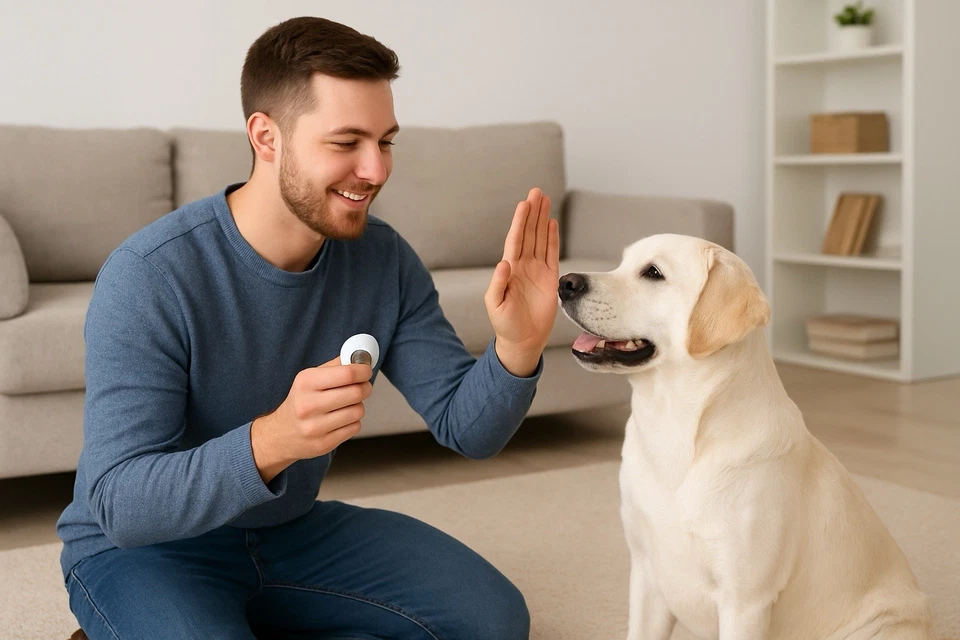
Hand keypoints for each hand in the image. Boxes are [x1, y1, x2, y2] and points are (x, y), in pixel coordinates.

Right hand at [251, 357, 372, 482]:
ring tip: (347, 405)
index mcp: (305, 383)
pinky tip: (341, 419)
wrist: (280, 434)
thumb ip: (334, 366)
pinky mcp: (324, 444)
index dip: (363, 371)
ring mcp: (315, 427)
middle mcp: (308, 405)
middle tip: (363, 386)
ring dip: (358, 406)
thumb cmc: (300, 401)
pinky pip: (355, 427)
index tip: (366, 370)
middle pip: (356, 392)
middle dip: (365, 387)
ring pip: (358, 411)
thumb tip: (360, 358)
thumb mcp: (309, 378)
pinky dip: (353, 422)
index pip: (347, 374)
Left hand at [484, 187, 559, 376]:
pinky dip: (552, 238)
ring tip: (545, 200)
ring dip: (542, 220)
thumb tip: (504, 264)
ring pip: (540, 238)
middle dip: (532, 212)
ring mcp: (537, 270)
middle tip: (537, 192)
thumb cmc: (505, 325)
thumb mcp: (495, 305)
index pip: (515, 240)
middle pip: (529, 233)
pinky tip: (552, 223)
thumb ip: (498, 285)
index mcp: (509, 270)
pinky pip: (551, 253)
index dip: (520, 221)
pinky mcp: (549, 278)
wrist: (523, 340)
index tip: (524, 204)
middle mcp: (523, 266)